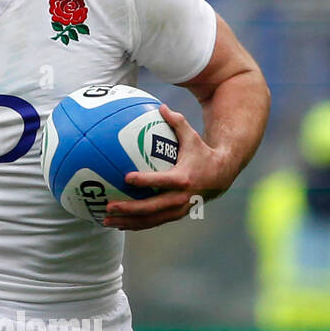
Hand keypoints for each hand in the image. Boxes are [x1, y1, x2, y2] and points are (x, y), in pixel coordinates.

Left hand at [103, 103, 230, 230]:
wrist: (222, 176)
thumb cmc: (202, 153)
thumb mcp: (192, 137)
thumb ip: (177, 122)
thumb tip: (161, 106)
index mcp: (184, 178)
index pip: (162, 181)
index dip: (145, 181)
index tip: (127, 178)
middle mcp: (181, 197)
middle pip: (152, 207)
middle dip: (129, 209)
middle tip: (109, 206)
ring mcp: (178, 210)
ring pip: (151, 220)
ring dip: (128, 222)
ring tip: (107, 220)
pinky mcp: (176, 215)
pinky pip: (154, 222)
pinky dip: (137, 224)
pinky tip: (120, 224)